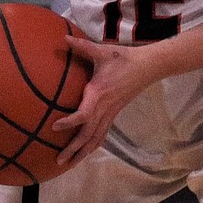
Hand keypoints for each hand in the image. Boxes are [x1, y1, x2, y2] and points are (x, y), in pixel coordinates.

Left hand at [51, 35, 159, 164]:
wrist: (147, 66)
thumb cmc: (123, 58)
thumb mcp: (102, 51)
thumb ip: (82, 46)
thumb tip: (63, 38)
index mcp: (99, 93)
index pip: (83, 114)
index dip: (70, 122)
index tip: (55, 127)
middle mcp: (104, 108)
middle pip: (88, 135)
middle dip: (74, 149)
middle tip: (58, 160)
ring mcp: (111, 113)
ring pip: (96, 138)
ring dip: (82, 152)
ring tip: (68, 163)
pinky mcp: (114, 114)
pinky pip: (102, 134)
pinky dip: (93, 146)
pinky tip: (84, 152)